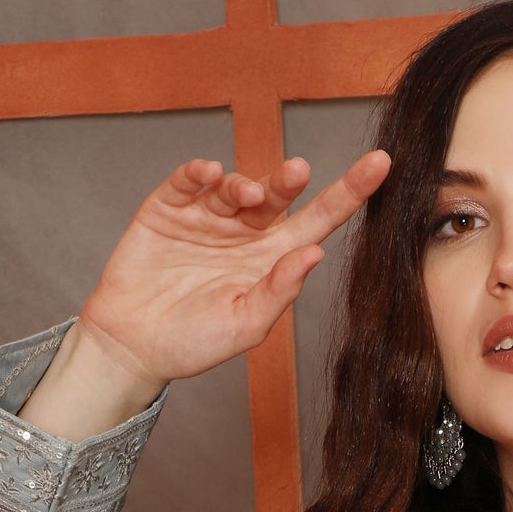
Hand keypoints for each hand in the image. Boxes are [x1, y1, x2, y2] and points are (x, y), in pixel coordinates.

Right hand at [77, 148, 392, 390]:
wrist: (132, 347)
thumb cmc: (192, 343)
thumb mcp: (244, 326)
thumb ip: (279, 291)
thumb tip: (315, 253)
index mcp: (271, 260)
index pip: (318, 220)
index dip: (349, 193)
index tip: (380, 164)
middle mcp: (243, 234)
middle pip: (278, 196)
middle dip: (289, 180)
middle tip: (298, 172)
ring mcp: (205, 218)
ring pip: (234, 185)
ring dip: (243, 184)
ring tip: (243, 195)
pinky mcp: (168, 209)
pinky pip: (187, 181)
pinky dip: (199, 172)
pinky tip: (209, 173)